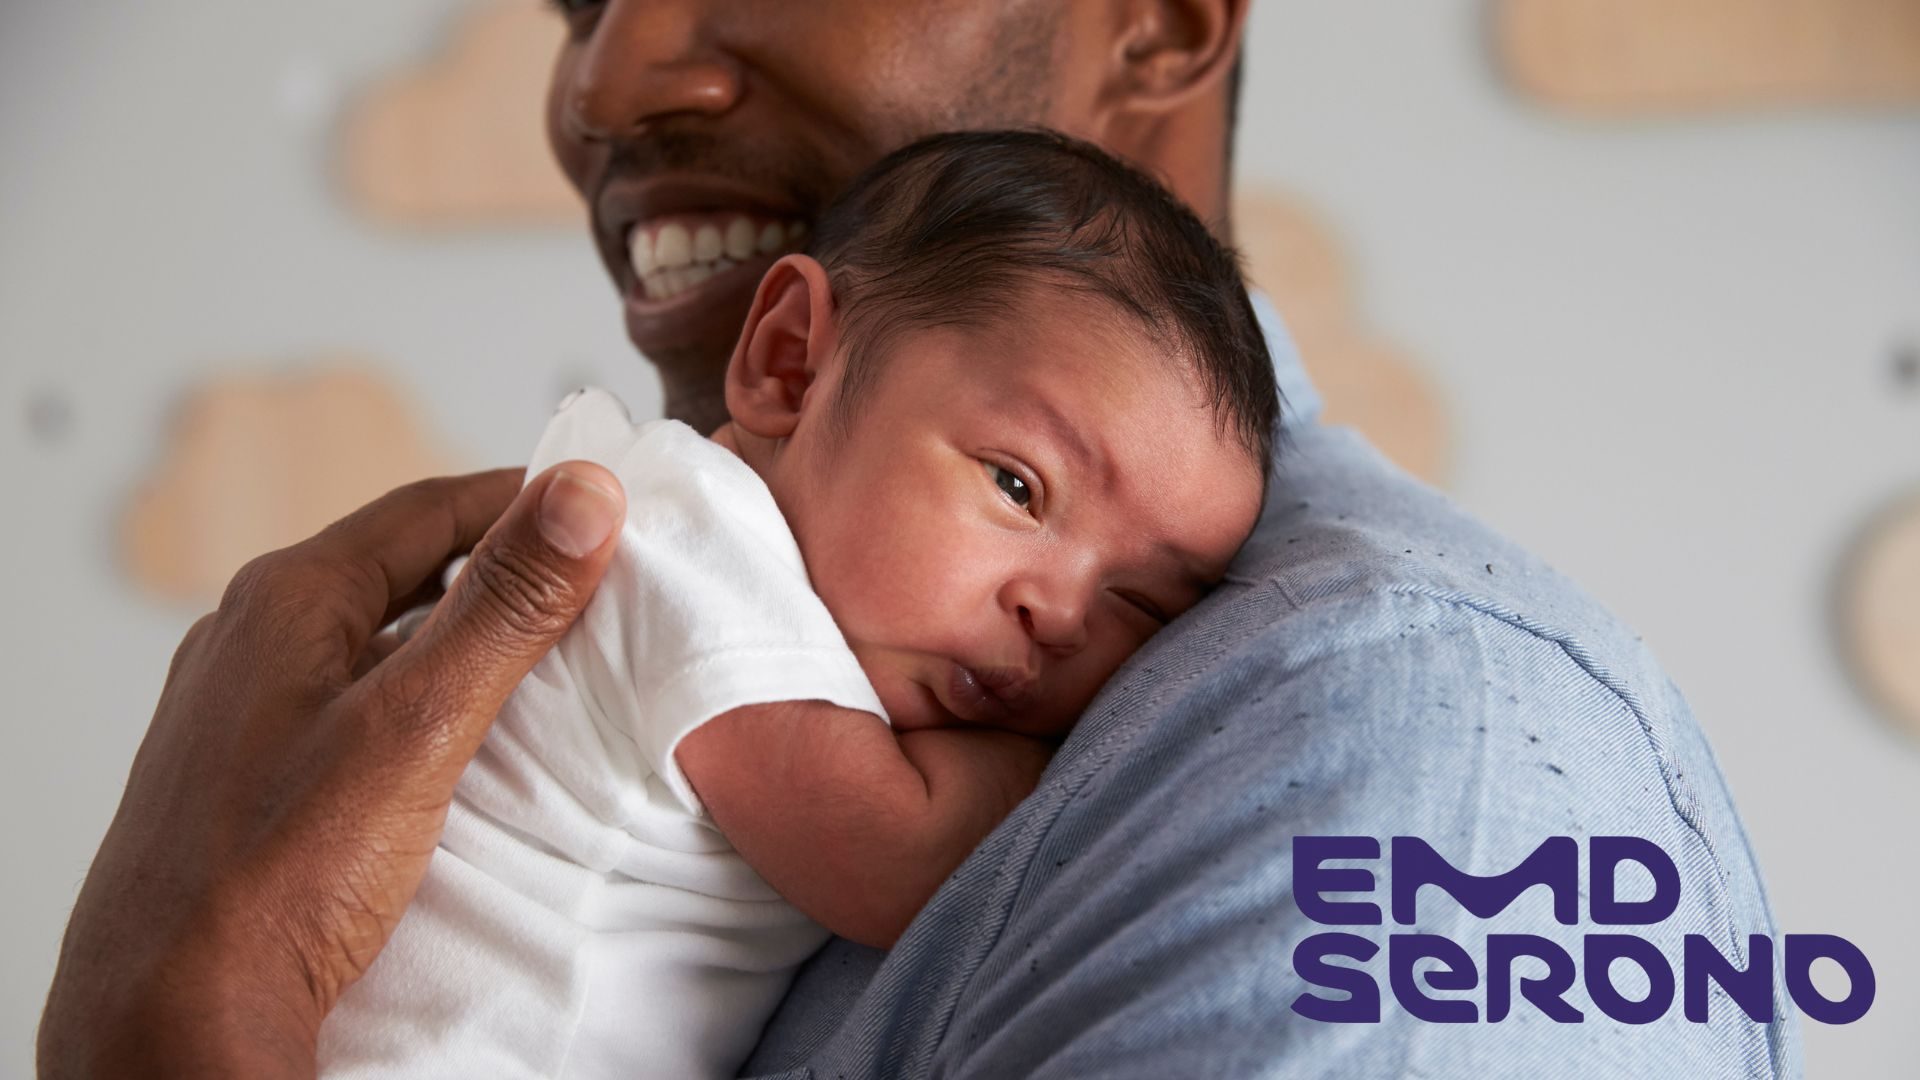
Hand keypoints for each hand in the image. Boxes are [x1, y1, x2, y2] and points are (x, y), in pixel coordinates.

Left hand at [38, 463, 625, 1078]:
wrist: (172, 1018)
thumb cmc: (274, 876)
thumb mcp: (416, 724)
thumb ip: (504, 607)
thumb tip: (583, 493)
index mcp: (286, 600)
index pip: (430, 506)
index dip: (526, 499)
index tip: (608, 509)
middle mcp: (255, 639)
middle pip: (405, 567)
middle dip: (503, 566)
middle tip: (598, 582)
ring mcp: (248, 708)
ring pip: (381, 636)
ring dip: (467, 635)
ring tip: (554, 658)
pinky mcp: (253, 774)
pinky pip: (358, 701)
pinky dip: (427, 697)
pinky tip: (468, 741)